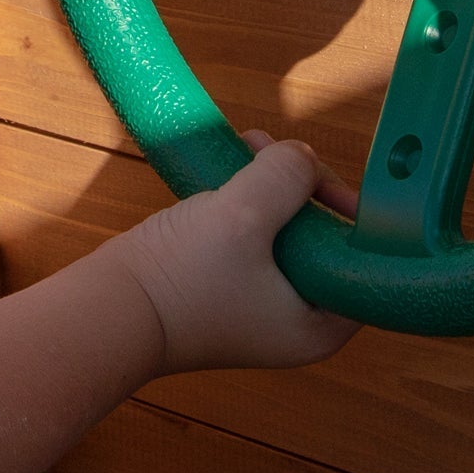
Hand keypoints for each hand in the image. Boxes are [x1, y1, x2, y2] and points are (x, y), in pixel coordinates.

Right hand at [104, 132, 359, 375]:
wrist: (112, 306)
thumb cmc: (184, 275)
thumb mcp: (245, 214)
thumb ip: (287, 177)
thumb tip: (304, 156)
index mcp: (318, 326)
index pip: (362, 267)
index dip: (353, 218)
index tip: (326, 180)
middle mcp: (296, 321)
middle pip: (324, 240)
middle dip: (302, 188)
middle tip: (282, 153)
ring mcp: (259, 303)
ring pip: (286, 231)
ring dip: (273, 185)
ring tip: (250, 146)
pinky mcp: (228, 284)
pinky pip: (255, 235)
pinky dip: (248, 199)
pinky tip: (232, 165)